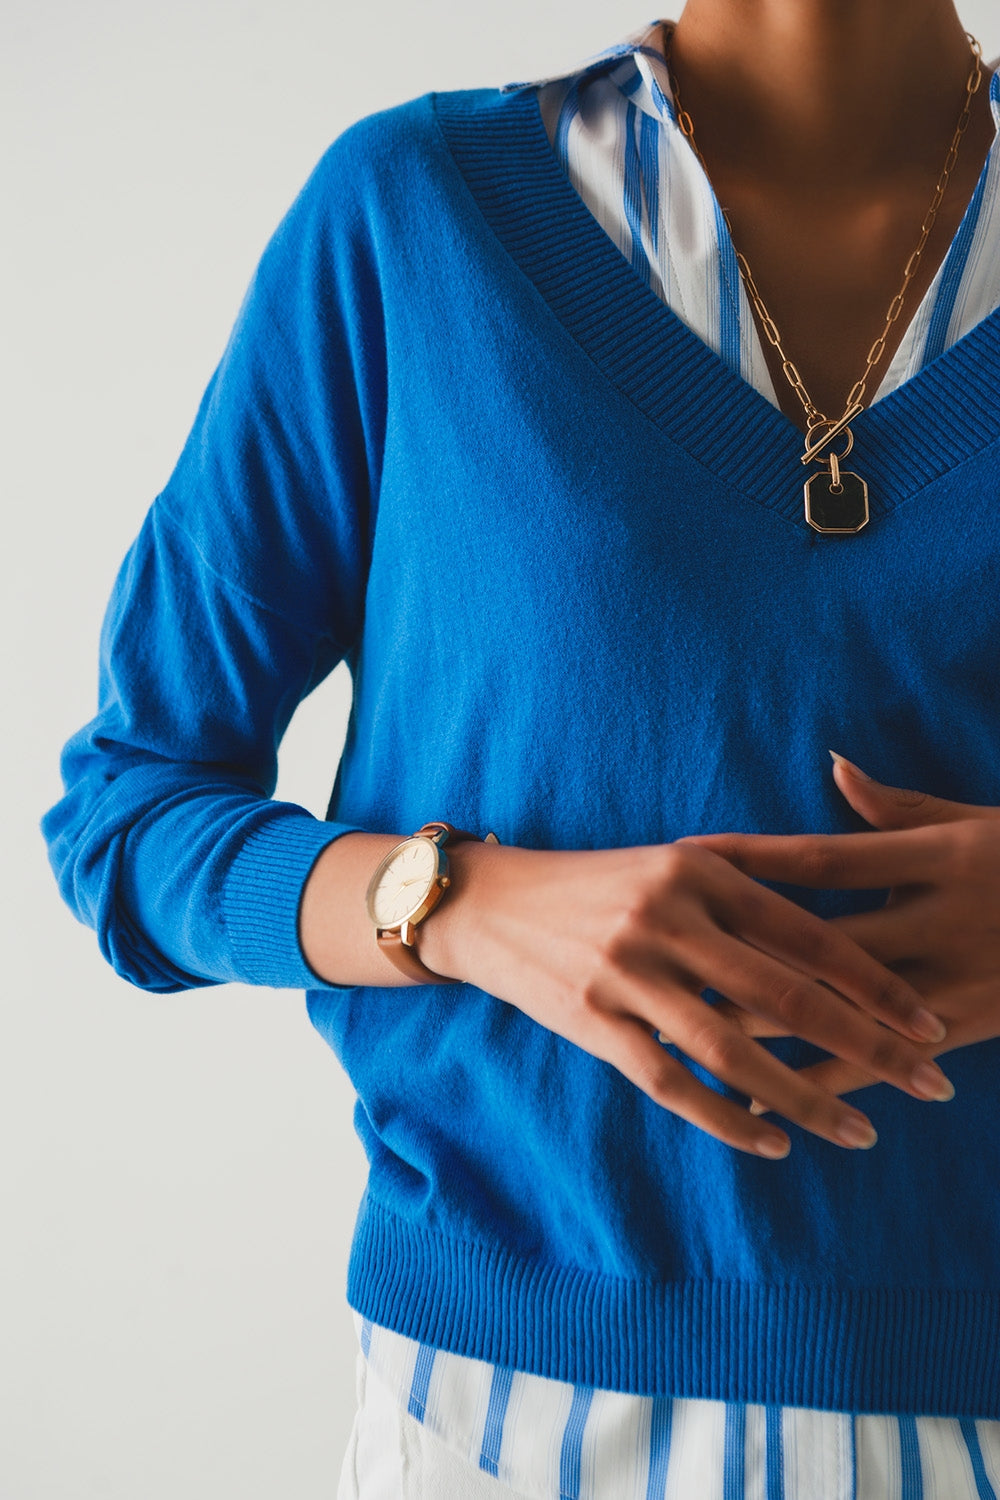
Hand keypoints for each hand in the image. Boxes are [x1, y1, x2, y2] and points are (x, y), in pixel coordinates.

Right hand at [418, 834, 952, 1159]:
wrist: (495, 904)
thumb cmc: (601, 884)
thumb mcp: (675, 863)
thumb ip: (750, 887)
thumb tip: (843, 926)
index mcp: (700, 870)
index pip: (808, 934)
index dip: (876, 983)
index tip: (931, 1023)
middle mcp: (667, 917)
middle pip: (787, 995)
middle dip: (869, 1045)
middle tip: (934, 1083)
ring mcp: (625, 972)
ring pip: (734, 1051)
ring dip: (807, 1099)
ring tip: (863, 1133)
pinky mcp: (591, 1021)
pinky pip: (670, 1083)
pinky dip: (727, 1118)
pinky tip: (775, 1144)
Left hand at [686, 753, 999, 1107]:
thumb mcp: (975, 821)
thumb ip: (897, 805)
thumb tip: (834, 766)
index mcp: (935, 858)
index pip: (823, 858)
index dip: (753, 857)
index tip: (685, 855)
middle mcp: (938, 920)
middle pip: (820, 941)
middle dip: (740, 953)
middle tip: (663, 963)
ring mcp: (954, 979)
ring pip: (842, 1010)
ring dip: (764, 1028)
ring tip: (691, 1040)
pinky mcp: (967, 1028)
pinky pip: (881, 1061)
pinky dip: (823, 1081)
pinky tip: (770, 1102)